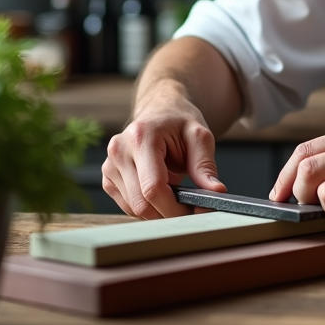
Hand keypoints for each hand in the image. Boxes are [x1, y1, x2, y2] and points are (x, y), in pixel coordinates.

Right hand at [102, 84, 226, 218]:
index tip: (195, 212)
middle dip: (169, 213)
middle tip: (191, 209)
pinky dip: (148, 206)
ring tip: (177, 194)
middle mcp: (119, 150)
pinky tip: (162, 191)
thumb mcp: (200, 137)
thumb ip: (206, 165)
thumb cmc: (180, 123)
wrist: (161, 111)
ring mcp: (109, 165)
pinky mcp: (108, 177)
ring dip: (158, 210)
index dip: (175, 207)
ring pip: (133, 208)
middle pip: (141, 202)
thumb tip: (216, 193)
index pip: (153, 187)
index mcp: (141, 137)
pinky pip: (128, 205)